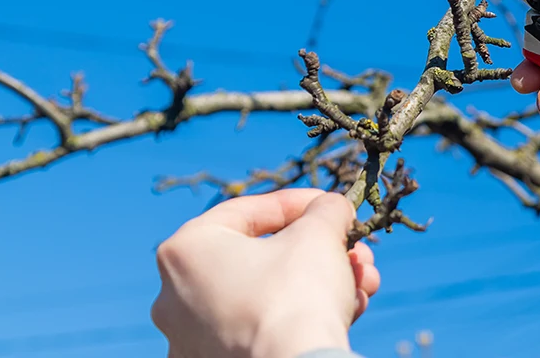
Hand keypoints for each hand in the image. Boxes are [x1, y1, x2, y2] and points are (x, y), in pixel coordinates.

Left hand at [151, 188, 379, 357]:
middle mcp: (176, 294)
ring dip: (321, 282)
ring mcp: (192, 336)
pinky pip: (264, 328)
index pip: (248, 211)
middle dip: (319, 250)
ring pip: (268, 294)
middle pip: (263, 257)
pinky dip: (302, 316)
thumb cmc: (297, 293)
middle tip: (352, 250)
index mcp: (186, 249)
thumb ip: (325, 209)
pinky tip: (349, 310)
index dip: (300, 203)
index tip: (331, 205)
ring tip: (363, 282)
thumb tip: (332, 207)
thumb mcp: (319, 232)